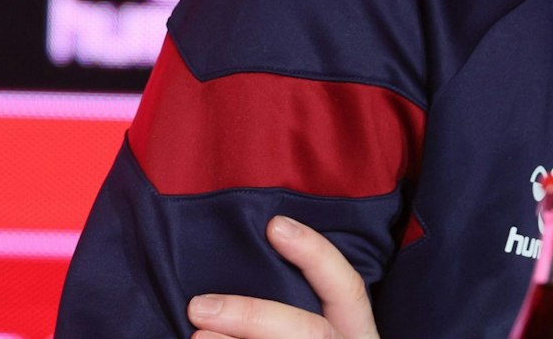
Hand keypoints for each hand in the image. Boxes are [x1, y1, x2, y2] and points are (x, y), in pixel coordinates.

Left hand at [187, 216, 379, 338]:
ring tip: (195, 338)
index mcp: (356, 338)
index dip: (317, 255)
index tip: (275, 226)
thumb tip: (225, 295)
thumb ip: (288, 316)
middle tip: (199, 306)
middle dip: (253, 315)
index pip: (348, 290)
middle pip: (310, 332)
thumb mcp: (315, 334)